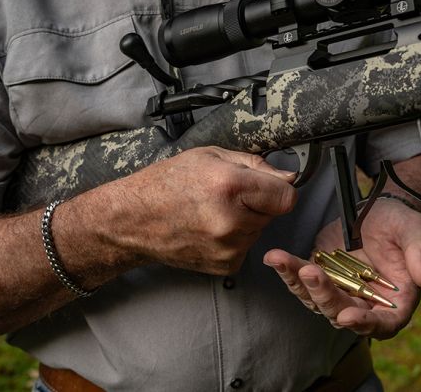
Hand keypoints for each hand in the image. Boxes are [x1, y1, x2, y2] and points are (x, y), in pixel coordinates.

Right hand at [102, 146, 297, 275]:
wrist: (133, 220)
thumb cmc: (165, 183)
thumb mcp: (208, 156)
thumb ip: (254, 164)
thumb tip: (288, 177)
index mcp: (230, 186)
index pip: (287, 196)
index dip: (277, 188)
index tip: (265, 186)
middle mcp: (233, 221)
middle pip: (272, 213)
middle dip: (257, 203)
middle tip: (225, 196)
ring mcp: (229, 247)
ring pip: (259, 230)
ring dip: (245, 221)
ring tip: (212, 212)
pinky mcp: (226, 265)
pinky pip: (245, 247)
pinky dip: (234, 239)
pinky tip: (208, 229)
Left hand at [264, 197, 420, 337]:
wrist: (380, 210)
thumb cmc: (403, 225)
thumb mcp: (417, 233)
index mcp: (396, 303)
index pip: (383, 324)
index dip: (365, 324)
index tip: (347, 317)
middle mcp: (366, 304)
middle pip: (342, 314)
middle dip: (324, 296)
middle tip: (310, 274)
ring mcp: (340, 291)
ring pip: (316, 299)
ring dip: (298, 284)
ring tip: (283, 261)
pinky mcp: (321, 274)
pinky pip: (301, 279)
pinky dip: (287, 270)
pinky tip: (275, 257)